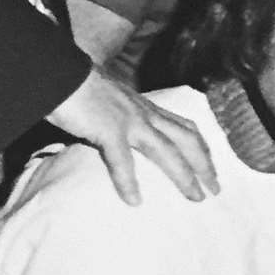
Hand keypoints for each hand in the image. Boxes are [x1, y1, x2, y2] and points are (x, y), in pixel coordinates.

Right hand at [45, 69, 218, 204]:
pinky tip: (134, 200)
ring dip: (184, 175)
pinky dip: (128, 182)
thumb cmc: (79, 88)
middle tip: (216, 189)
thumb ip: (121, 119)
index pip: (185, 127)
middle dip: (205, 165)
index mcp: (146, 108)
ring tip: (195, 197)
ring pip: (167, 151)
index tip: (212, 167)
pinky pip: (122, 160)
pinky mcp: (108, 129)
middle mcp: (145, 113)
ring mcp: (129, 121)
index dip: (202, 147)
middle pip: (187, 140)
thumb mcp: (112, 104)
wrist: (59, 74)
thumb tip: (118, 139)